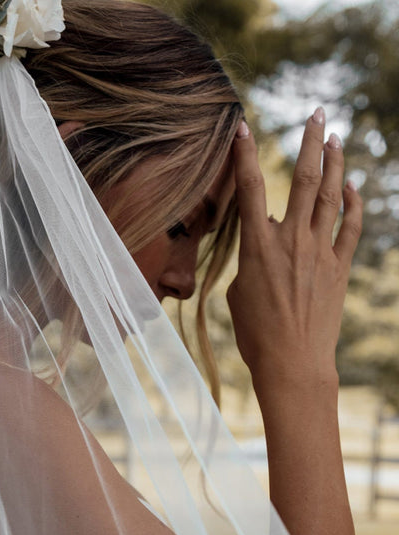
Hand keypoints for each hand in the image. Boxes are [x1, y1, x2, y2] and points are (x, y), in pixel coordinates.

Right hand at [226, 110, 361, 404]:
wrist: (292, 363)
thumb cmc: (257, 335)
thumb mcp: (239, 293)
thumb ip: (252, 258)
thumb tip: (265, 239)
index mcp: (258, 247)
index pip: (251, 189)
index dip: (246, 154)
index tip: (244, 126)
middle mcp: (291, 241)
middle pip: (305, 179)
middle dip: (310, 142)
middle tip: (316, 113)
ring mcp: (319, 252)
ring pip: (331, 195)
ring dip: (335, 162)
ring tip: (335, 138)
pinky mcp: (339, 267)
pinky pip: (350, 225)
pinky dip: (353, 202)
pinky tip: (352, 186)